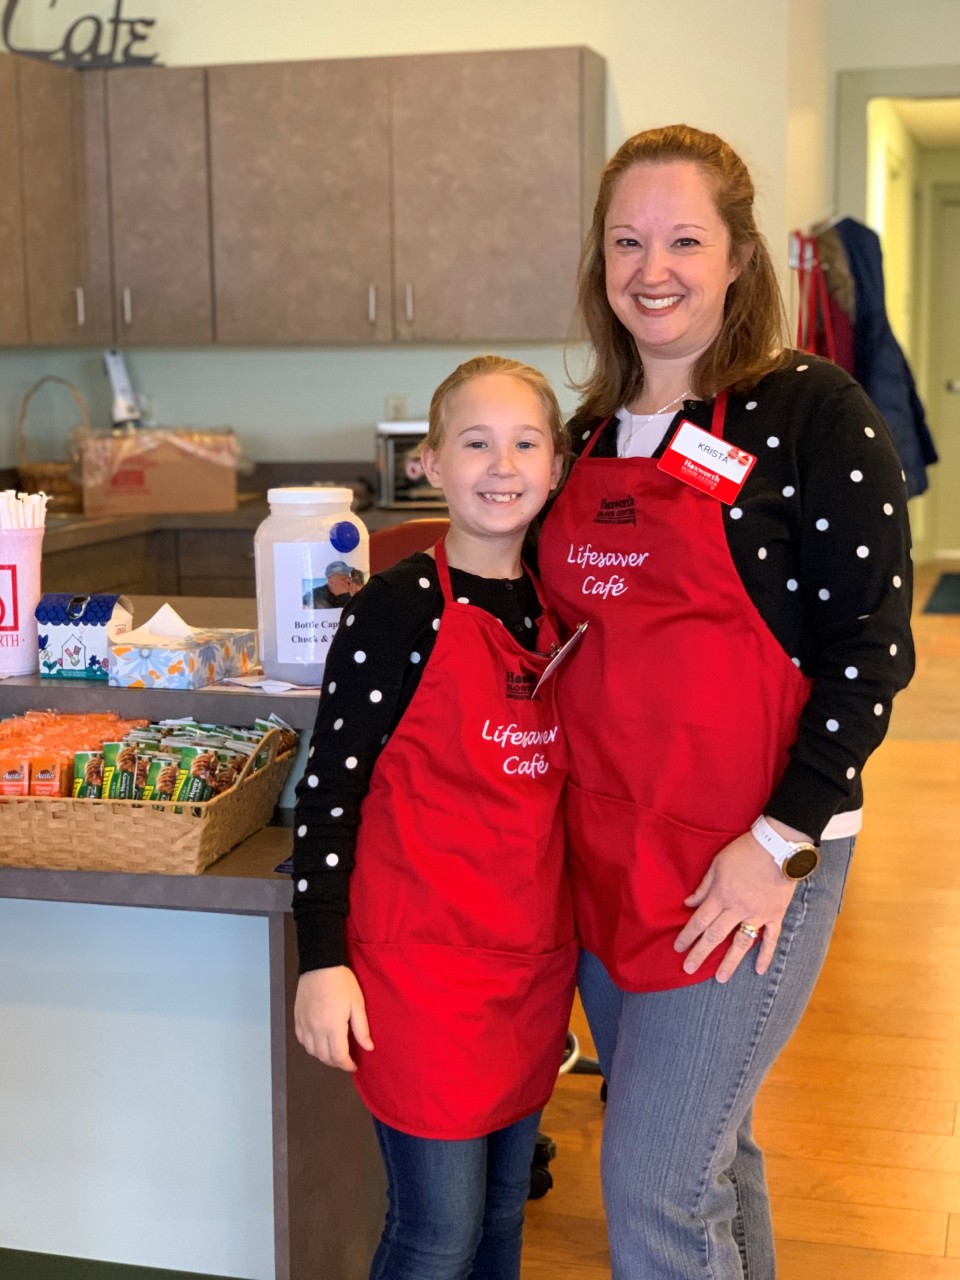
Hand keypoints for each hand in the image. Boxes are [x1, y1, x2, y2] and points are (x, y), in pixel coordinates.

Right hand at [294, 965, 373, 1071]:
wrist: (320, 965)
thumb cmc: (342, 982)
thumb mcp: (357, 1003)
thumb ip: (361, 1028)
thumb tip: (368, 1048)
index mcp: (333, 1027)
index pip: (339, 1056)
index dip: (347, 1065)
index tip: (354, 1066)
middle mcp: (316, 1030)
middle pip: (324, 1057)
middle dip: (336, 1062)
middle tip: (346, 1059)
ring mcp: (304, 1025)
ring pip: (311, 1051)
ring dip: (323, 1056)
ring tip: (333, 1052)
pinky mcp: (297, 1019)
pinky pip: (302, 1040)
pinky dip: (311, 1046)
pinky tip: (318, 1042)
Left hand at [673, 831, 797, 982]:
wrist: (778, 846)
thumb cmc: (744, 851)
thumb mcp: (717, 864)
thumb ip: (704, 886)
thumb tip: (689, 903)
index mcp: (720, 895)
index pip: (700, 921)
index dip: (687, 935)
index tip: (678, 948)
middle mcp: (737, 909)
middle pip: (715, 936)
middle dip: (700, 953)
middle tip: (688, 969)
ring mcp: (757, 914)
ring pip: (741, 943)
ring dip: (730, 962)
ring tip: (720, 978)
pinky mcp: (775, 915)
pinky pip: (771, 939)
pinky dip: (766, 955)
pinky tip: (759, 970)